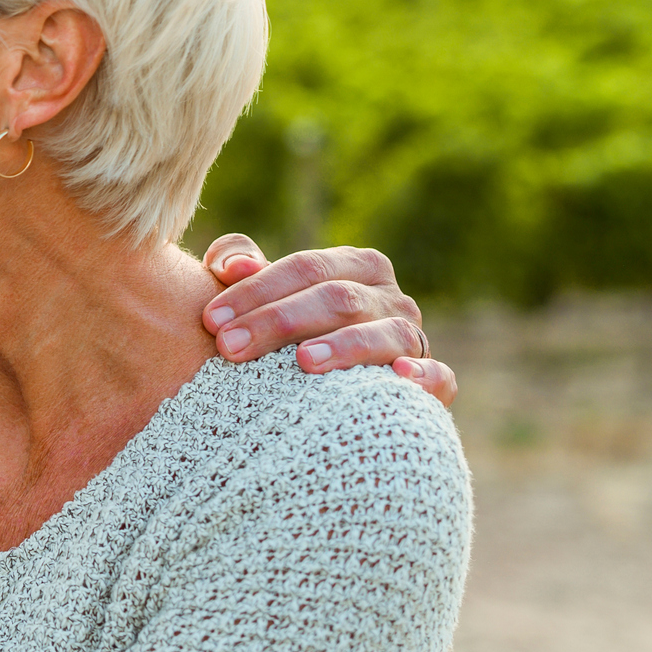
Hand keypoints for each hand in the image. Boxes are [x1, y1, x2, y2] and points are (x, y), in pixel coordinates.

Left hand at [200, 236, 457, 405]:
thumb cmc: (284, 329)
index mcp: (356, 266)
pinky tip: (398, 378)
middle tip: (229, 348)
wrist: (324, 386)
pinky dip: (424, 377)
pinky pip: (440, 377)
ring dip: (346, 346)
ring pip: (387, 334)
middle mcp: (391, 297)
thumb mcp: (260, 293)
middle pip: (338, 299)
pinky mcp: (431, 382)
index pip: (306, 267)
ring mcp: (412, 339)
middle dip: (279, 321)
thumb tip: (231, 266)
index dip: (256, 290)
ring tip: (302, 361)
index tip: (211, 319)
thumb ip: (238, 265)